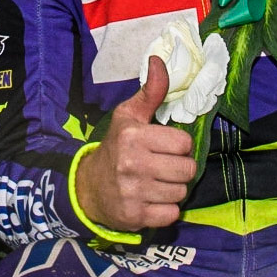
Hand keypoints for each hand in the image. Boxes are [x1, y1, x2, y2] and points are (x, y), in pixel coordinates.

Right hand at [72, 56, 194, 231]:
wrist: (89, 187)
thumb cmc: (117, 147)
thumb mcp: (129, 117)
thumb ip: (150, 92)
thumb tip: (158, 59)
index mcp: (133, 136)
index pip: (184, 144)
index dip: (179, 147)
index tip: (164, 148)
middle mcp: (132, 164)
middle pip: (186, 170)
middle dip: (179, 170)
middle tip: (163, 168)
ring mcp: (133, 192)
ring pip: (180, 193)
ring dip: (173, 190)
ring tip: (157, 184)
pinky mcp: (134, 216)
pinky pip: (171, 215)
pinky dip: (166, 210)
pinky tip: (152, 201)